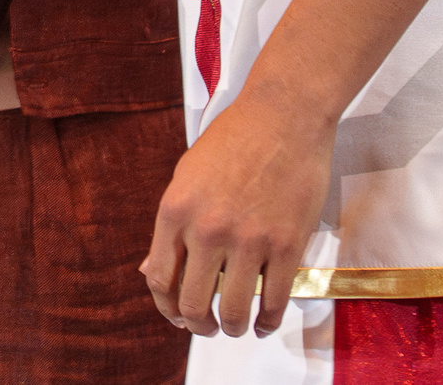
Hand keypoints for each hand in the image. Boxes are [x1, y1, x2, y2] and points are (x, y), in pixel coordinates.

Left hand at [140, 93, 331, 338]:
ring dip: (231, 328)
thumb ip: (173, 226)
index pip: (160, 279)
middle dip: (197, 325)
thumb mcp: (186, 176)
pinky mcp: (287, 244)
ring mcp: (249, 239)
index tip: (176, 316)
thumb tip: (155, 270)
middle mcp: (207, 229)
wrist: (284, 114)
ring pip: (232, 310)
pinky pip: (274, 299)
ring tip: (235, 327)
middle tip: (206, 328)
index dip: (166, 307)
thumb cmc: (234, 139)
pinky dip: (269, 320)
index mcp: (176, 210)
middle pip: (192, 303)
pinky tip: (266, 322)